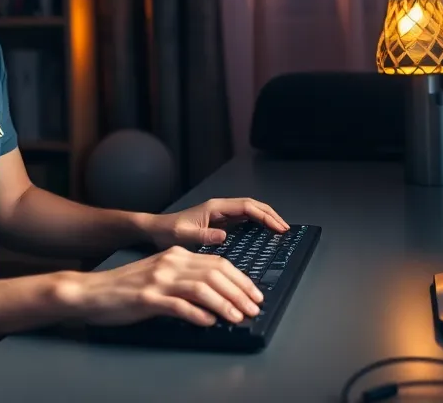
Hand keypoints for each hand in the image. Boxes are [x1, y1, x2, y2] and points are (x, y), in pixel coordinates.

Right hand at [60, 246, 264, 326]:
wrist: (91, 291)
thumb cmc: (126, 287)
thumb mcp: (159, 273)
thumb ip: (185, 277)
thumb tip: (218, 293)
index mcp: (175, 255)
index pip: (218, 263)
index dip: (241, 279)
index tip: (254, 294)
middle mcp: (169, 263)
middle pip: (215, 274)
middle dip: (239, 292)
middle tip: (254, 308)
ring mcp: (158, 281)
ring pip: (202, 288)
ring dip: (225, 304)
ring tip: (238, 317)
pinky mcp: (146, 299)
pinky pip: (178, 306)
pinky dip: (197, 314)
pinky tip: (209, 322)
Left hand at [144, 197, 288, 249]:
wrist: (157, 230)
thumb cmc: (169, 231)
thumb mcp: (184, 235)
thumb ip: (203, 235)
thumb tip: (224, 235)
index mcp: (215, 207)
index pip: (246, 207)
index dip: (264, 216)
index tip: (277, 226)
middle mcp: (220, 207)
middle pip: (252, 206)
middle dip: (270, 215)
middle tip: (285, 228)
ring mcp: (221, 213)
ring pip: (250, 211)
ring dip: (266, 217)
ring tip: (280, 229)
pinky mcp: (220, 221)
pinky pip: (244, 219)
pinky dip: (257, 223)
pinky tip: (264, 232)